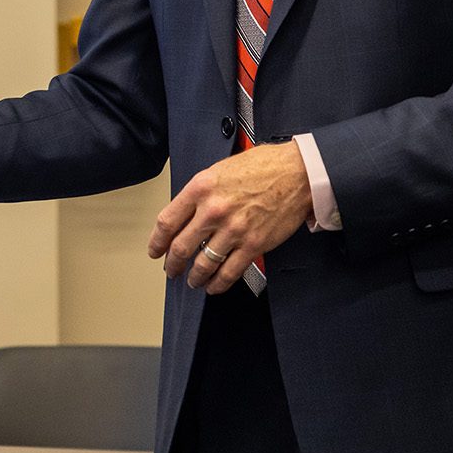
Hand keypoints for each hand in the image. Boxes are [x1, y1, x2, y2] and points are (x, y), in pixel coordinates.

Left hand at [148, 142, 310, 292]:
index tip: (155, 249)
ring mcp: (234, 230)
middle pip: (181, 247)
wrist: (297, 173)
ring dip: (194, 277)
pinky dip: (218, 284)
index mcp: (201, 188)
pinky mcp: (253, 245)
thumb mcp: (218, 171)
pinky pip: (229, 272)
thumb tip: (184, 215)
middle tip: (170, 269)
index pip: (167, 222)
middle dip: (172, 263)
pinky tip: (213, 286)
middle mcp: (213, 210)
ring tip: (192, 280)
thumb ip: (199, 193)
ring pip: (203, 264)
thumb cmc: (262, 167)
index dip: (157, 241)